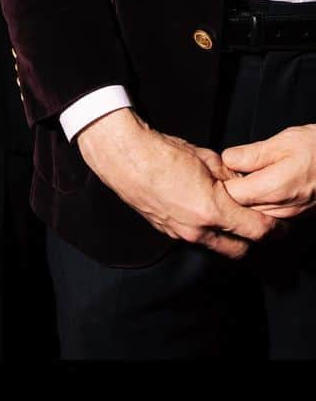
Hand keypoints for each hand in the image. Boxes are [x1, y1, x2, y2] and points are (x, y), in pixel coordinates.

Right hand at [76, 108, 278, 257]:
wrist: (123, 155)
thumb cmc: (161, 152)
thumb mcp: (205, 157)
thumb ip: (229, 176)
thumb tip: (242, 185)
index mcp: (212, 209)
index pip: (257, 230)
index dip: (273, 227)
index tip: (277, 220)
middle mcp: (197, 229)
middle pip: (240, 249)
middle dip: (252, 238)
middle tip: (257, 221)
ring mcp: (180, 233)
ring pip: (216, 245)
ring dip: (228, 234)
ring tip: (227, 213)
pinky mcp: (166, 230)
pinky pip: (195, 237)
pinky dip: (205, 229)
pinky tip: (200, 209)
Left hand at [222, 125, 315, 218]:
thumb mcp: (281, 142)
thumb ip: (251, 154)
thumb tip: (227, 159)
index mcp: (274, 188)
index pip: (231, 196)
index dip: (219, 183)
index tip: (214, 171)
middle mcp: (282, 207)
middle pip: (241, 209)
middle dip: (229, 194)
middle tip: (222, 175)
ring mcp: (291, 214)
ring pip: (255, 213)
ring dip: (245, 199)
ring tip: (241, 179)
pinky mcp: (298, 215)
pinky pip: (271, 214)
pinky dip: (260, 203)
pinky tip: (259, 187)